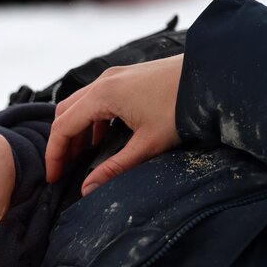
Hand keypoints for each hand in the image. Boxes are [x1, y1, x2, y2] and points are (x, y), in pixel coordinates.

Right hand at [45, 54, 183, 195]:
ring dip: (76, 131)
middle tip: (63, 169)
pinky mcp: (127, 78)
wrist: (213, 77)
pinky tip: (102, 139)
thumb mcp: (148, 145)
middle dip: (61, 142)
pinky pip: (97, 99)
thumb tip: (87, 189)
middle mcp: (104, 81)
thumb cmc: (182, 107)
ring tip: (80, 158)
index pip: (63, 126)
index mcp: (103, 95)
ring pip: (81, 104)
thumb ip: (115, 168)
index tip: (54, 177)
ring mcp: (116, 77)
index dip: (54, 154)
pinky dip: (91, 120)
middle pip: (66, 112)